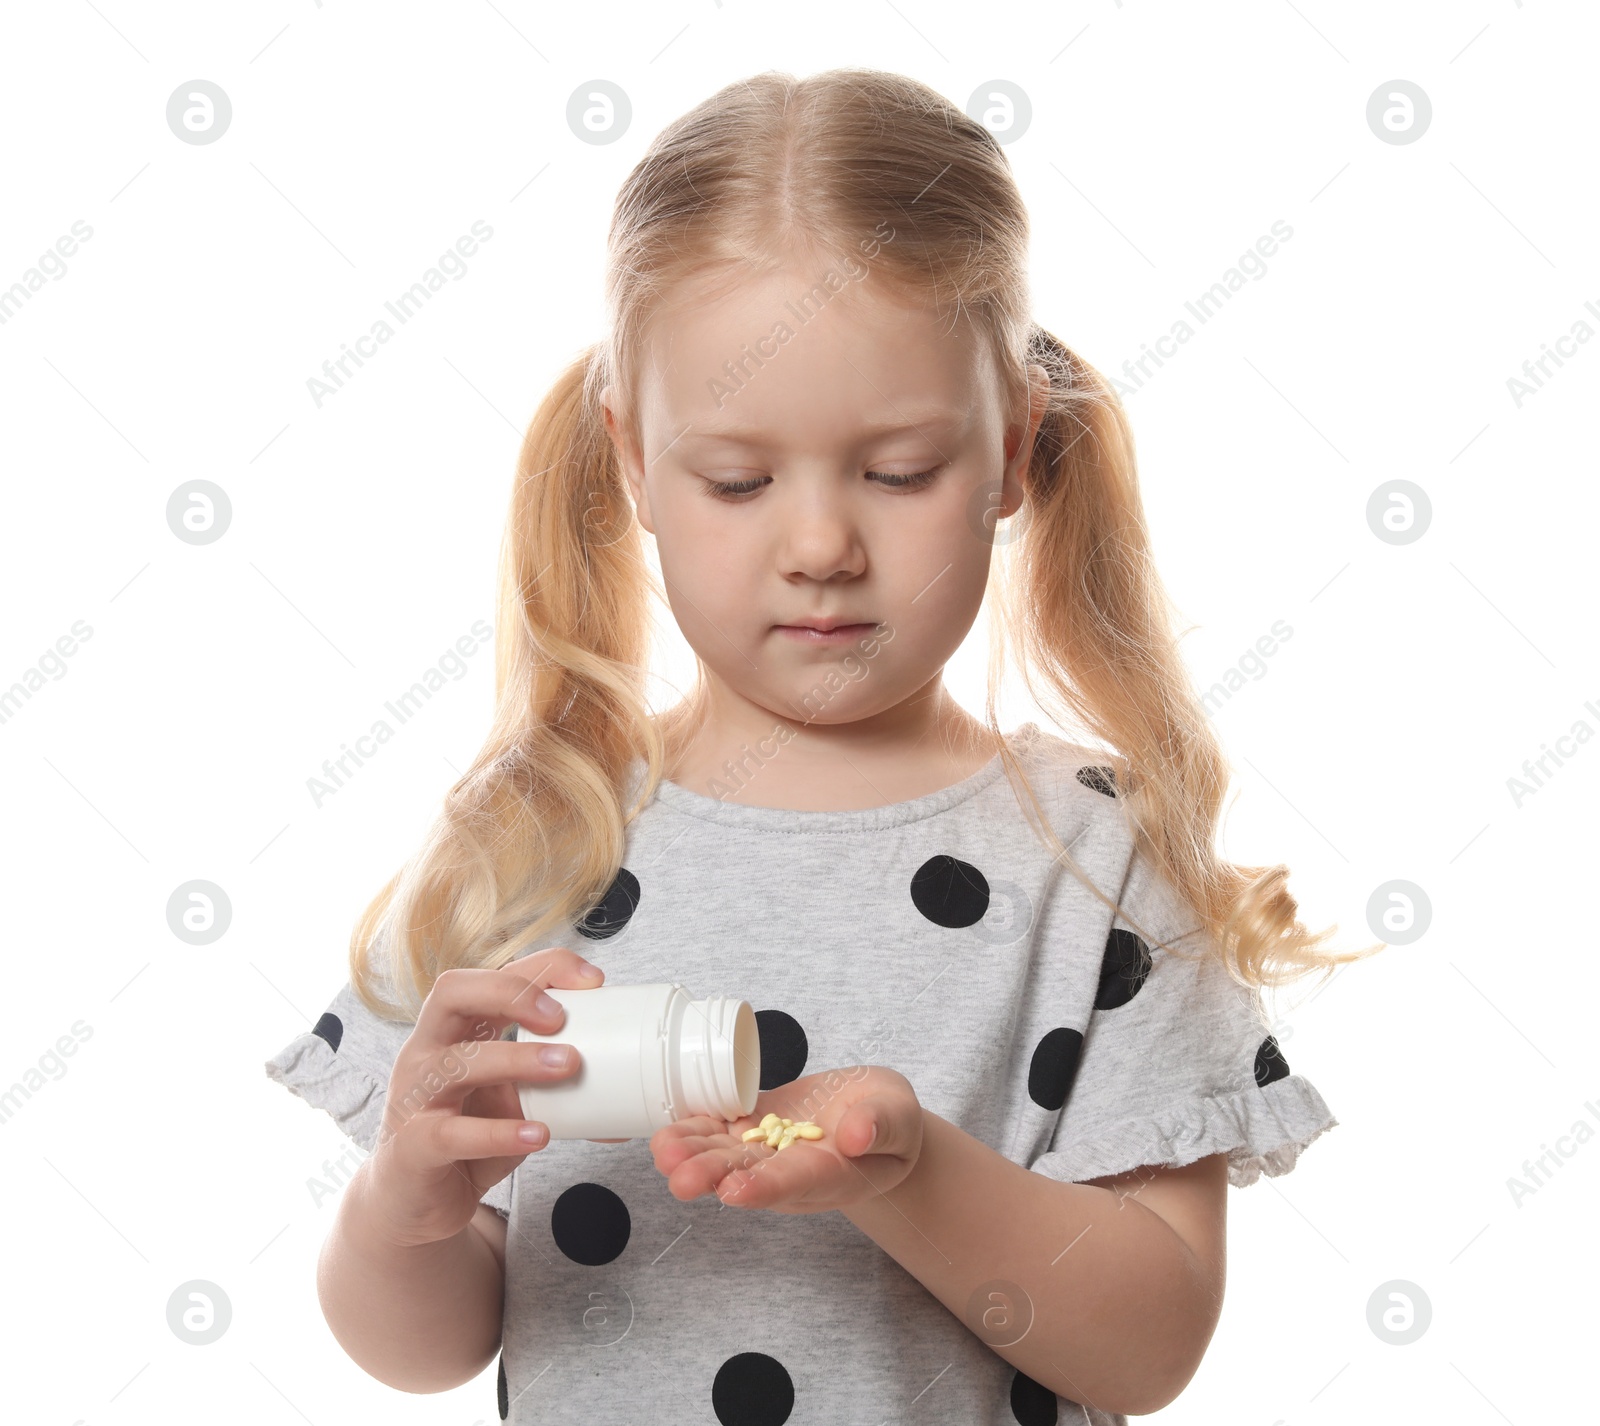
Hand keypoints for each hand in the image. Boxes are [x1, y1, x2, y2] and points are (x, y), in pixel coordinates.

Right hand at [361, 947, 604, 1247]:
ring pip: (455, 1061)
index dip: (542, 967)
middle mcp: (427, 1052)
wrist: (413, 1203)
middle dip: (510, 992)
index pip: (491, 974)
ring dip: (516, 1058)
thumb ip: (554, 1088)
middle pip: (451, 992)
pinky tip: (538, 1134)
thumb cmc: (465, 1136)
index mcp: (455, 1029)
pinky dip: (498, 1132)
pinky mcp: (412, 1147)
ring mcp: (415, 1097)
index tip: (593, 981)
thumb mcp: (512, 1101)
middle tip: (561, 1017)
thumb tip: (628, 1100)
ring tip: (568, 1067)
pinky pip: (449, 1133)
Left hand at [648, 1066, 922, 1213]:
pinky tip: (668, 1126)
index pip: (795, 1183)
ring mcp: (768, 1150)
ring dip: (692, 1154)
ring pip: (725, 1155)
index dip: (764, 1188)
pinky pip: (720, 1130)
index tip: (734, 1191)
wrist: (873, 1117)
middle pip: (747, 1176)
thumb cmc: (892, 1122)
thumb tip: (857, 1134)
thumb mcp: (901, 1118)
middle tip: (678, 1178)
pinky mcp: (754, 1126)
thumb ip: (883, 1126)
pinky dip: (694, 1127)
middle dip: (711, 1176)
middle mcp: (790, 1171)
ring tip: (663, 1149)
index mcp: (830, 1174)